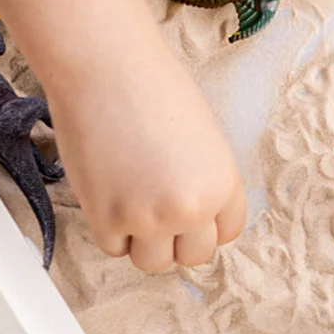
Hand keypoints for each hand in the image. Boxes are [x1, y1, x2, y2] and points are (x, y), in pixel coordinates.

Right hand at [48, 45, 245, 272]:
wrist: (107, 71)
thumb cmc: (155, 92)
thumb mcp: (204, 141)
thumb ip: (204, 182)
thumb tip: (194, 217)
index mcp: (224, 185)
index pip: (227, 233)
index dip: (206, 224)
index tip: (190, 213)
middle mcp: (192, 208)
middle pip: (193, 255)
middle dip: (177, 237)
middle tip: (158, 209)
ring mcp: (149, 218)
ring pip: (153, 262)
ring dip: (144, 242)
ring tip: (134, 205)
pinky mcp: (105, 219)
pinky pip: (113, 248)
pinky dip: (111, 231)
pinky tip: (109, 195)